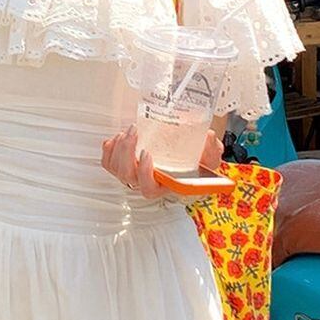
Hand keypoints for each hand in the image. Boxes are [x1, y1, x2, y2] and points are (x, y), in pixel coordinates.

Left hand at [101, 125, 223, 198]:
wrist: (184, 149)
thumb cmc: (195, 157)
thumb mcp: (209, 154)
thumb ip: (212, 149)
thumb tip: (208, 138)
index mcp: (163, 184)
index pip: (148, 188)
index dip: (145, 173)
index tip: (148, 153)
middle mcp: (145, 181)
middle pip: (127, 176)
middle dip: (127, 153)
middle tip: (135, 132)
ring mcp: (131, 174)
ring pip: (116, 168)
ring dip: (119, 148)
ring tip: (129, 131)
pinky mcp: (121, 165)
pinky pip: (107, 162)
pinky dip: (109, 149)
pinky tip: (118, 138)